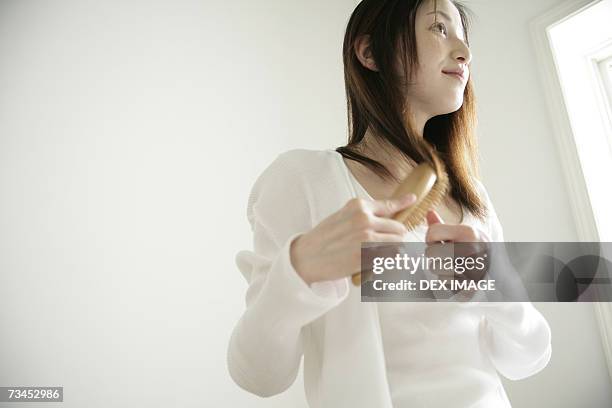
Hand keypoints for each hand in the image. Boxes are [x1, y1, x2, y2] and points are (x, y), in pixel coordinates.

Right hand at [289, 194, 416, 284]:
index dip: (403, 203)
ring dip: (392, 249)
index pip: (389, 205)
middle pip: (399, 227)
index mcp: (358, 206)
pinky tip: (372, 261)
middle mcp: (364, 218)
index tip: (413, 200)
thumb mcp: (342, 216)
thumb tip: (386, 215)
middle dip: (395, 236)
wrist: (307, 256)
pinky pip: (390, 257)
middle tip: (383, 243)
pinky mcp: (368, 255)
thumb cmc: (323, 238)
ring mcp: (367, 237)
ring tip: (377, 253)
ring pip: (398, 242)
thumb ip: (363, 214)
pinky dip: (386, 260)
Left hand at [425, 210, 490, 296]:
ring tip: (453, 266)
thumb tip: (429, 212)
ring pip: (434, 268)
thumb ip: (444, 226)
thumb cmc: (477, 250)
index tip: (441, 242)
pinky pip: (443, 282)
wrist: (501, 274)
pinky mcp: (470, 285)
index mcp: (469, 233)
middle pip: (430, 252)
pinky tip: (458, 278)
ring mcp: (471, 268)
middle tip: (445, 256)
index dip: (431, 239)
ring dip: (439, 269)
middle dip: (433, 255)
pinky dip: (446, 282)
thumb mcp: (465, 234)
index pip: (432, 233)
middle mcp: (471, 249)